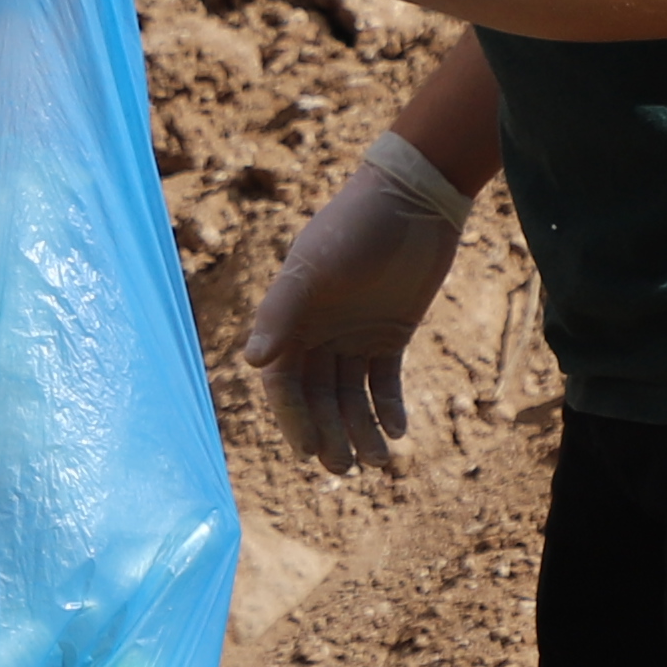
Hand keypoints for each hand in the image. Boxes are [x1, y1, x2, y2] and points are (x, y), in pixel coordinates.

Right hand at [242, 132, 470, 474]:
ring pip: (351, 396)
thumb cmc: (354, 227)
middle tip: (344, 469)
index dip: (294, 417)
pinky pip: (384, 382)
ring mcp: (353, 336)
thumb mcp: (314, 268)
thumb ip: (281, 313)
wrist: (413, 197)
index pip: (284, 381)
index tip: (310, 448)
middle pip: (317, 397)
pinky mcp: (390, 335)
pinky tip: (397, 431)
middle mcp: (317, 332)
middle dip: (329, 434)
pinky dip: (388, 408)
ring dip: (360, 429)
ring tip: (377, 461)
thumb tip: (253, 364)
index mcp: (291, 318)